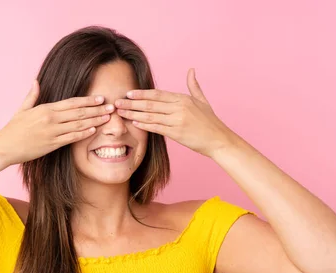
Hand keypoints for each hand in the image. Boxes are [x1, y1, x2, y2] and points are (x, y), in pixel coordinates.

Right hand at [0, 80, 113, 165]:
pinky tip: (94, 130)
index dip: (88, 100)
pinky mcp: (51, 144)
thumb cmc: (13, 129)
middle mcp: (51, 119)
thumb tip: (36, 81)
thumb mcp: (22, 109)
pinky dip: (83, 133)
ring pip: (78, 124)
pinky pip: (71, 138)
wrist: (4, 147)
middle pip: (79, 112)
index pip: (72, 102)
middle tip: (112, 107)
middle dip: (97, 109)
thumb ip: (32, 95)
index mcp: (45, 108)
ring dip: (94, 121)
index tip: (101, 98)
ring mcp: (52, 132)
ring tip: (107, 118)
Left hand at [114, 68, 238, 157]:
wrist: (218, 140)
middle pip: (150, 103)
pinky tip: (134, 122)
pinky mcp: (176, 133)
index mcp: (183, 99)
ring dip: (133, 113)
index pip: (157, 94)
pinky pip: (156, 128)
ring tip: (121, 112)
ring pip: (150, 115)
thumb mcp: (202, 101)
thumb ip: (194, 86)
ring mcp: (177, 120)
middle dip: (131, 103)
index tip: (128, 93)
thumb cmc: (210, 122)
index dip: (141, 93)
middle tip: (117, 102)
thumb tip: (191, 70)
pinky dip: (144, 125)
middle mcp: (179, 107)